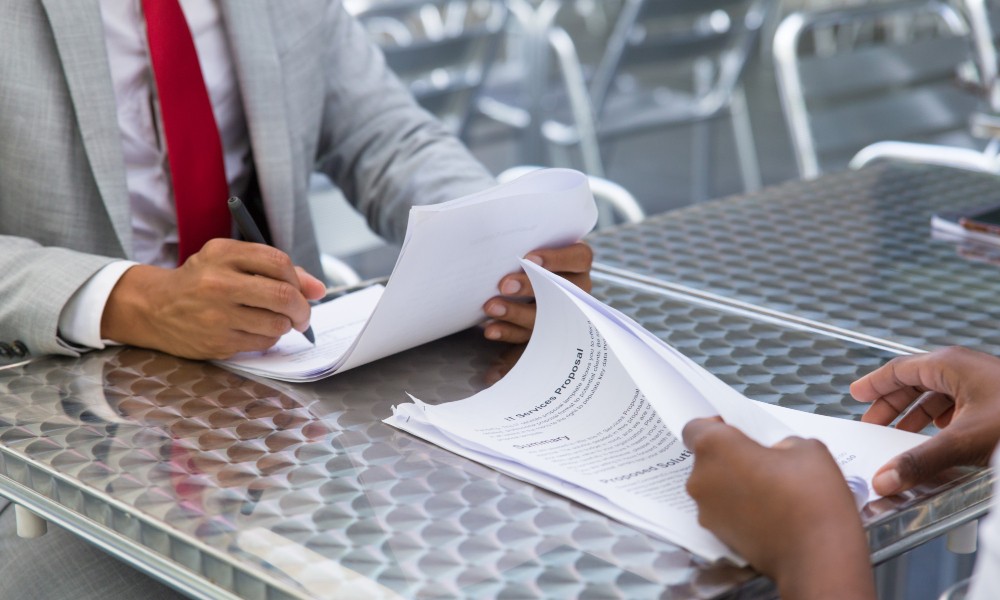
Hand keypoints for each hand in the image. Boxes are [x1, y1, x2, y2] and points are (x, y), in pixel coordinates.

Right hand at [101, 239, 325, 358]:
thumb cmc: (201, 280)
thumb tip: (319, 289)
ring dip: (285, 325)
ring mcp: (216, 315)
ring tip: (276, 320)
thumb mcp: (230, 261)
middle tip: (302, 315)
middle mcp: (218, 283)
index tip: (301, 289)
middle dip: (302, 308)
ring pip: (276, 323)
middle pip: (282, 295)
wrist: (154, 307)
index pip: (278, 262)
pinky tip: (256, 330)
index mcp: (223, 254)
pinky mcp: (217, 342)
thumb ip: (275, 270)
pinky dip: (269, 338)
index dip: (298, 278)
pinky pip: (262, 342)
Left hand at [482, 242, 592, 342]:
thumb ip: (525, 243)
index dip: (556, 259)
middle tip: (504, 285)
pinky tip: (492, 328)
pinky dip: (509, 332)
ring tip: (491, 307)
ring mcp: (564, 313)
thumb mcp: (531, 245)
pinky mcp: (547, 332)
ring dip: (516, 313)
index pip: (579, 258)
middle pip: (561, 290)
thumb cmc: (527, 255)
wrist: (524, 279)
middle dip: (530, 288)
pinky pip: (530, 336)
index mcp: (578, 262)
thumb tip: (497, 233)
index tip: (528, 258)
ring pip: (545, 316)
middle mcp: (577, 289)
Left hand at [683, 418, 875, 599]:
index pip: (694, 428)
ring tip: (769, 490)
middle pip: (705, 459)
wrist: (816, 557)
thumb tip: (773, 453)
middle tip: (762, 462)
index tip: (738, 433)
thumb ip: (779, 442)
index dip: (715, 426)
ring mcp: (705, 511)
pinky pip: (722, 510)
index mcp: (714, 448)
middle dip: (729, 457)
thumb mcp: (806, 448)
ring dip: (733, 483)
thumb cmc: (811, 496)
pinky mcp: (717, 536)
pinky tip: (767, 512)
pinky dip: (737, 507)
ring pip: (714, 486)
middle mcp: (699, 478)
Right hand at [853, 346, 999, 495]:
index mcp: (949, 364)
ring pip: (937, 394)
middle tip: (871, 422)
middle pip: (915, 382)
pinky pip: (957, 405)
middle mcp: (963, 368)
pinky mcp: (995, 400)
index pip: (898, 370)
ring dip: (916, 414)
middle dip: (891, 404)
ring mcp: (982, 383)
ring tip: (901, 435)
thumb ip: (921, 461)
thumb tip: (886, 480)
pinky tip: (940, 439)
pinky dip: (940, 421)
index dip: (874, 384)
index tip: (855, 393)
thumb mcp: (964, 441)